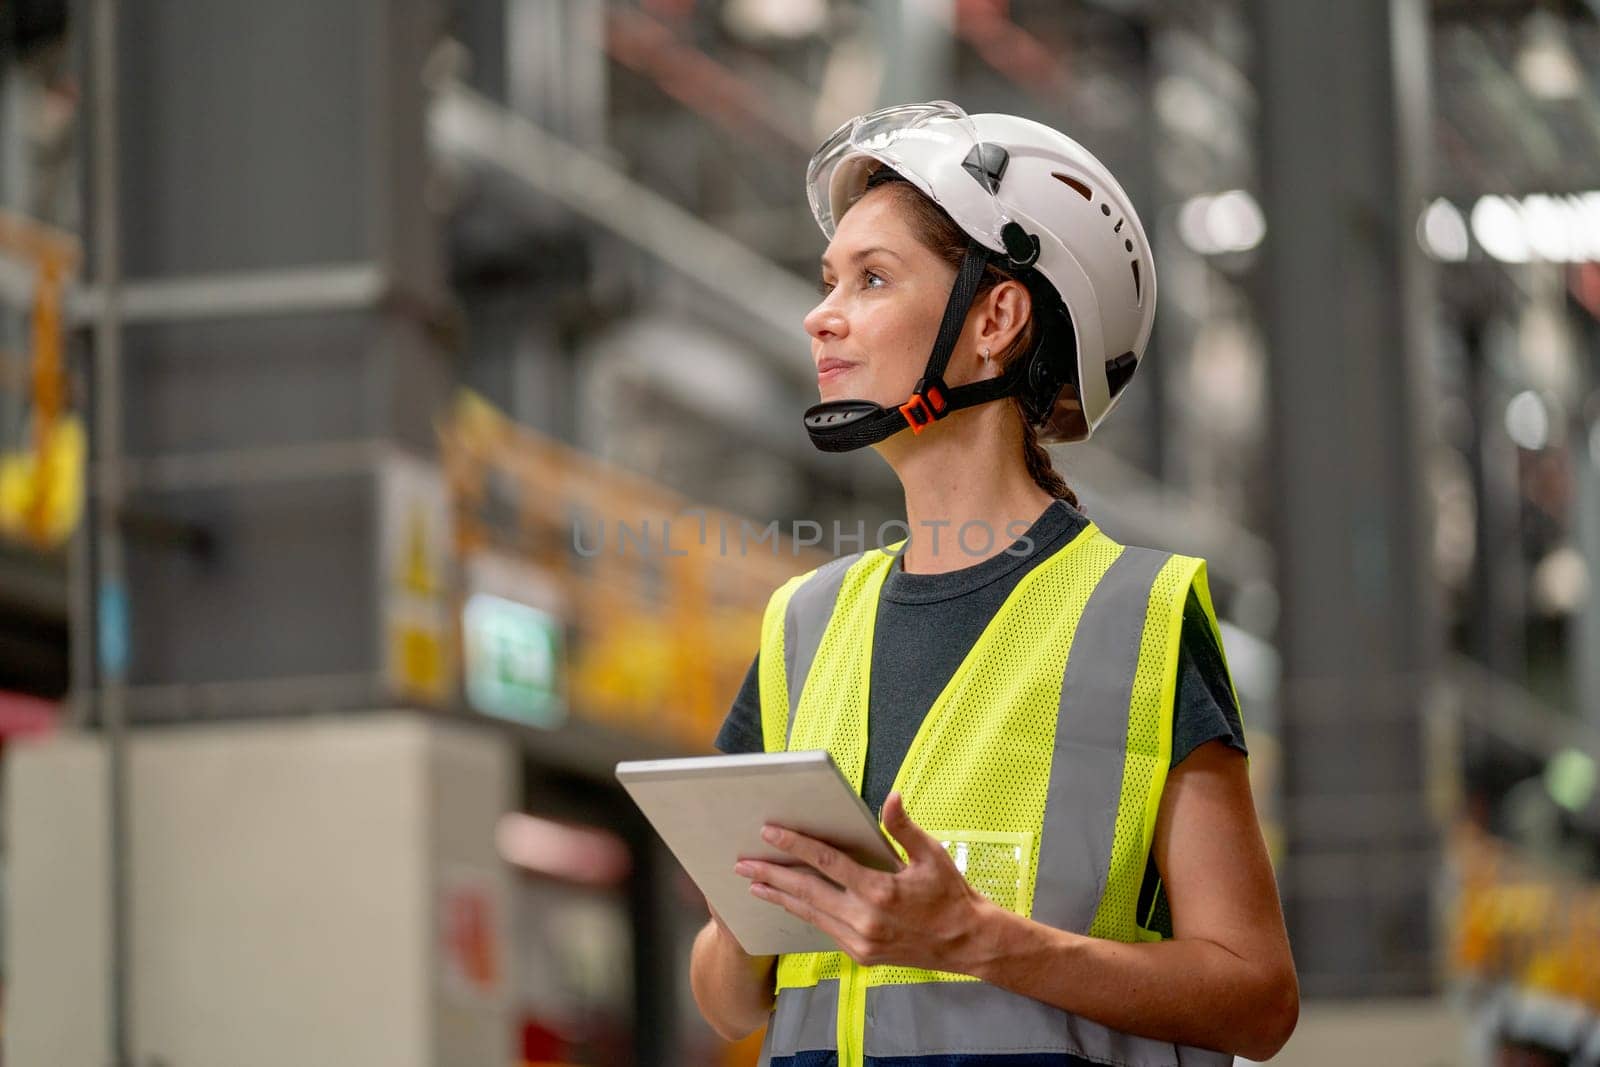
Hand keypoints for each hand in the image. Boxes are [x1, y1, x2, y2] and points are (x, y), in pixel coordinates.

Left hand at [734, 791, 994, 971]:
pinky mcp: (860, 955)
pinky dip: (803, 913)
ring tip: (752, 884)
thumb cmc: (951, 895)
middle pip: (806, 892)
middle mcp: (864, 920)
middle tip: (742, 864)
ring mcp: (859, 942)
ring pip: (809, 914)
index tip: (769, 833)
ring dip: (779, 897)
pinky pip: (824, 928)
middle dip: (771, 876)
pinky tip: (787, 902)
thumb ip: (904, 828)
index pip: (826, 864)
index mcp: (880, 892)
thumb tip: (890, 798)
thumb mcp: (932, 855)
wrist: (967, 943)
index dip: (795, 846)